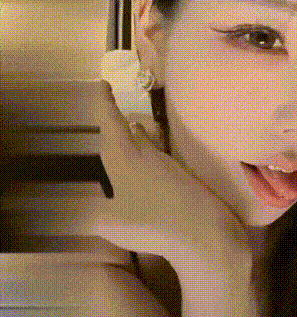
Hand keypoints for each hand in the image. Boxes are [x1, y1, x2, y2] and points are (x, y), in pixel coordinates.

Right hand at [95, 82, 251, 286]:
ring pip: (149, 146)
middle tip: (109, 122)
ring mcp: (169, 166)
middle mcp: (147, 154)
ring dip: (137, 143)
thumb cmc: (150, 222)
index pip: (110, 121)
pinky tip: (148, 182)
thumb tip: (73, 208)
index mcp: (124, 156)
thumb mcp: (106, 222)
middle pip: (132, 131)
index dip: (103, 102)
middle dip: (120, 125)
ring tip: (127, 147)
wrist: (203, 232)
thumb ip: (86, 212)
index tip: (102, 83)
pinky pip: (161, 165)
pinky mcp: (184, 181)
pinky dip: (150, 166)